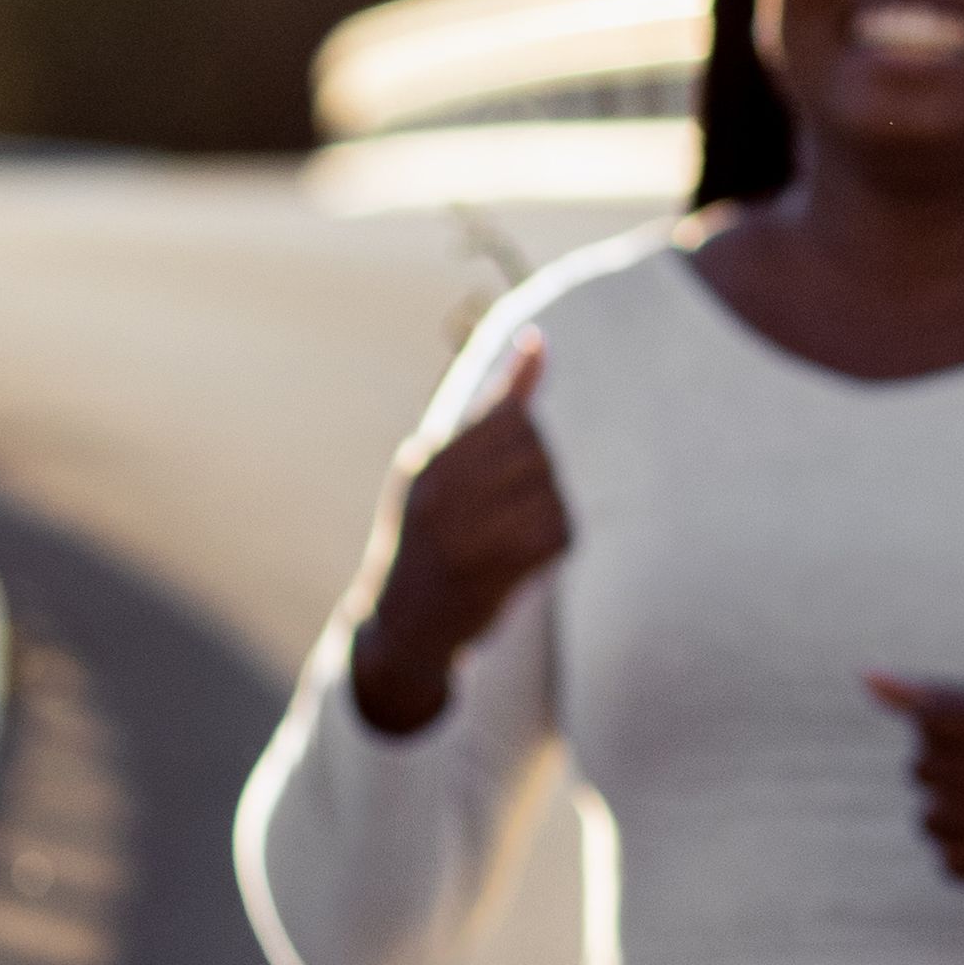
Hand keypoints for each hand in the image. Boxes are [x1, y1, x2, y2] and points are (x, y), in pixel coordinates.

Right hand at [342, 335, 570, 732]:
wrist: (404, 623)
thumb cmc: (427, 529)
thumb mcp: (439, 464)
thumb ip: (491, 407)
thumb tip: (538, 342)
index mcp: (430, 464)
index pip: (508, 417)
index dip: (527, 425)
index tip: (515, 451)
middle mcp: (445, 497)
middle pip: (536, 452)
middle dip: (539, 468)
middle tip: (515, 494)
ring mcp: (471, 537)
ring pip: (552, 491)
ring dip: (549, 505)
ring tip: (518, 525)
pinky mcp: (502, 573)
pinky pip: (559, 532)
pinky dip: (555, 538)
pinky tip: (529, 550)